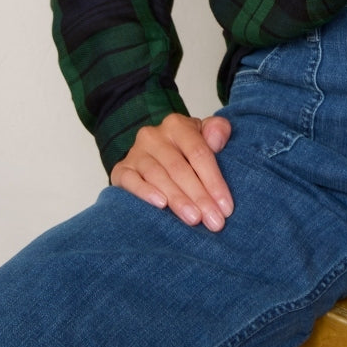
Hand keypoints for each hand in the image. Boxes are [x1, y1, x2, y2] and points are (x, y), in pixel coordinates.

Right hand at [110, 112, 233, 230]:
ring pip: (157, 176)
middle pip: (179, 168)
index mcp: (177, 125)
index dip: (214, 181)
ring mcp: (135, 153)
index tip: (226, 207)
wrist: (154, 155)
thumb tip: (217, 141)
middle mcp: (153, 136)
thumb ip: (218, 131)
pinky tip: (160, 205)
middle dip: (199, 197)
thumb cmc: (186, 150)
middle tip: (214, 221)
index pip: (199, 153)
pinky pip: (130, 181)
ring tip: (193, 219)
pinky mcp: (121, 170)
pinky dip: (145, 193)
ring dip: (177, 199)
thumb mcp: (205, 135)